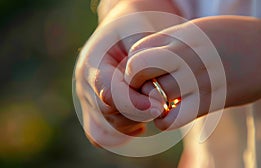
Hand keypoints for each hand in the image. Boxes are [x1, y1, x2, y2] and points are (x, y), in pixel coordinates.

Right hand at [74, 0, 182, 146]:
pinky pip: (103, 137)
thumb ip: (145, 62)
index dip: (135, 104)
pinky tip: (139, 122)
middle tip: (162, 105)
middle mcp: (84, 84)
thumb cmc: (135, 28)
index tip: (160, 105)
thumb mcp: (141, 32)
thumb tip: (151, 98)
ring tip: (149, 110)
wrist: (122, 29)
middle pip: (109, 115)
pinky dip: (122, 135)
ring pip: (106, 132)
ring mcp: (87, 100)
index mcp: (93, 62)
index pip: (109, 94)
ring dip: (132, 125)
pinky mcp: (93, 112)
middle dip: (139, 114)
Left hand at [124, 16, 260, 129]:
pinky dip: (165, 121)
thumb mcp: (199, 30)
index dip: (134, 65)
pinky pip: (173, 119)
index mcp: (180, 36)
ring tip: (159, 103)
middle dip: (136, 83)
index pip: (137, 52)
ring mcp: (196, 80)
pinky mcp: (209, 102)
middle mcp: (185, 56)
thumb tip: (150, 58)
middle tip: (145, 88)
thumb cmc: (233, 37)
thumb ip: (173, 42)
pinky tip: (170, 116)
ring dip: (150, 104)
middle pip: (139, 72)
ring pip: (153, 97)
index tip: (142, 73)